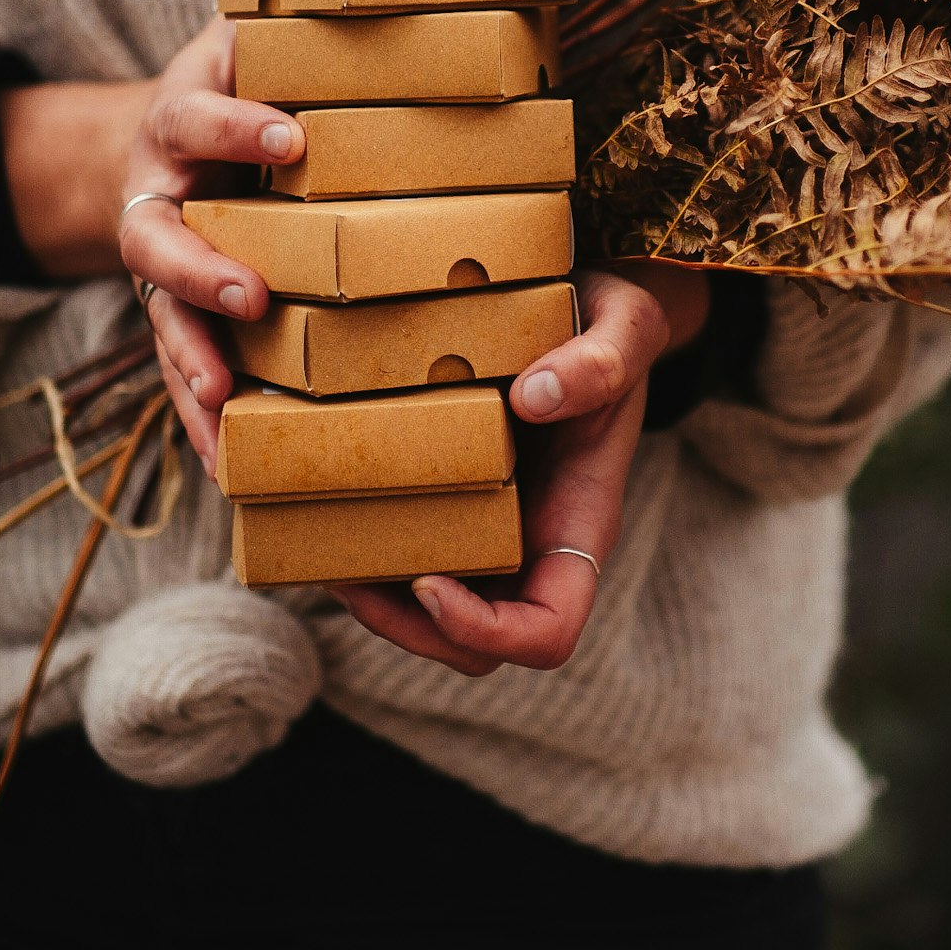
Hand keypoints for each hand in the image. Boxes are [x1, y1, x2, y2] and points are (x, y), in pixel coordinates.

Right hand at [117, 0, 371, 469]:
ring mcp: (163, 263)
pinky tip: (234, 464)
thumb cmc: (241, 75)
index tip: (293, 136)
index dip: (238, 123)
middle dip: (198, 266)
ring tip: (225, 405)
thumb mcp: (260, 15)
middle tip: (250, 293)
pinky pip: (182, 372)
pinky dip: (202, 417)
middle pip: (159, 235)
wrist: (169, 139)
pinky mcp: (179, 316)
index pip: (202, 112)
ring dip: (190, 360)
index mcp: (189, 113)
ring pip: (161, 320)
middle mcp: (162, 192)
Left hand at [332, 261, 709, 676]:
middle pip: (480, 646)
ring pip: (437, 615)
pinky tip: (330, 511)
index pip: (549, 631)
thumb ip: (599, 360)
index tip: (430, 582)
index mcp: (580, 522)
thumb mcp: (626, 323)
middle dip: (409, 630)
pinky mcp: (458, 498)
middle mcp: (537, 542)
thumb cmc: (615, 320)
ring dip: (379, 604)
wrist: (592, 303)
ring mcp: (496, 528)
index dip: (487, 632)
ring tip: (324, 557)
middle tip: (347, 579)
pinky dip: (370, 553)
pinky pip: (414, 554)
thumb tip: (531, 398)